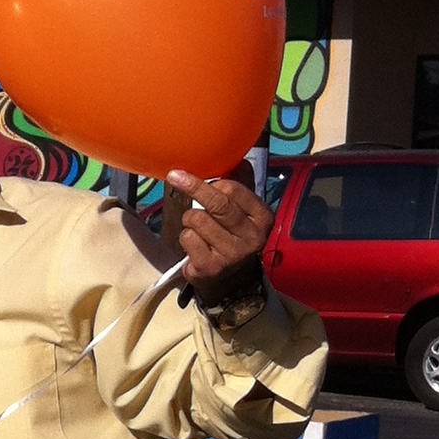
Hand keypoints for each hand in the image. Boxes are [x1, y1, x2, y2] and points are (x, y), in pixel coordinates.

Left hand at [161, 165, 269, 305]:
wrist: (232, 281)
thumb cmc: (234, 237)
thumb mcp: (244, 212)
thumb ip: (241, 185)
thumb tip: (238, 157)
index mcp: (262, 218)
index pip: (234, 189)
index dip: (211, 181)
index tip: (195, 175)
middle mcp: (251, 237)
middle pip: (216, 203)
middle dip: (193, 187)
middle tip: (175, 176)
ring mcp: (231, 254)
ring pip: (197, 219)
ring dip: (190, 220)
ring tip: (199, 229)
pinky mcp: (210, 267)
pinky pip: (187, 238)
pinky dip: (186, 238)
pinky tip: (196, 245)